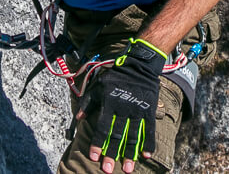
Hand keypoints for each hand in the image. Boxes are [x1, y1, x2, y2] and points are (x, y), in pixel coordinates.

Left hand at [80, 38, 165, 173]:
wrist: (139, 65)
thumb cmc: (116, 76)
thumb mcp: (98, 85)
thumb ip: (88, 102)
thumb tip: (79, 118)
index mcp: (109, 103)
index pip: (102, 127)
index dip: (98, 143)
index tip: (94, 157)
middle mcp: (123, 108)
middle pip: (116, 135)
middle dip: (111, 154)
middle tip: (107, 170)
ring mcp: (137, 110)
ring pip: (133, 136)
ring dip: (129, 154)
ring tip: (127, 169)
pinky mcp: (149, 110)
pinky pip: (149, 129)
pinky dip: (148, 143)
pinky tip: (146, 155)